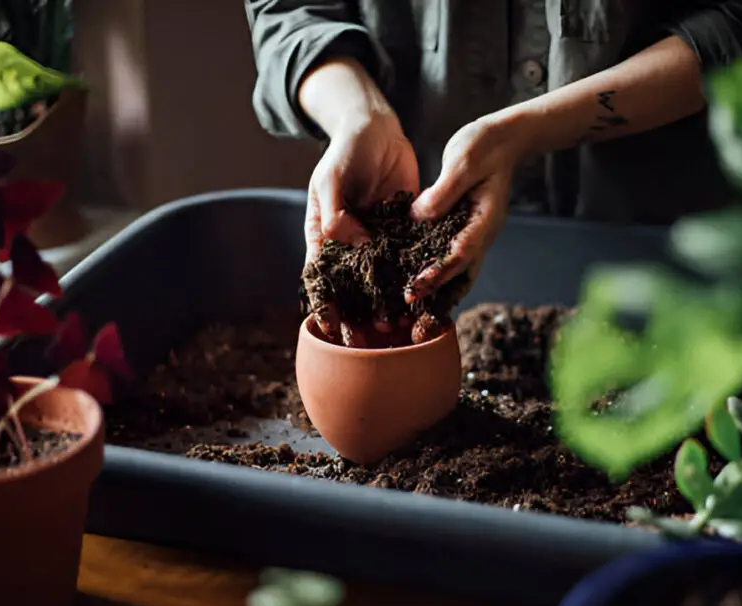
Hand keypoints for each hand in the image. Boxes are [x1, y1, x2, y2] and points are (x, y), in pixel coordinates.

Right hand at [303, 111, 419, 344]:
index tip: (330, 327)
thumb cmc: (346, 151)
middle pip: (350, 288)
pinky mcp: (403, 231)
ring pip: (380, 280)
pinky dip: (411, 280)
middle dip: (357, 316)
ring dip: (385, 305)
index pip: (320, 277)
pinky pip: (407, 259)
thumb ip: (335, 213)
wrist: (378, 129)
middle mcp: (349, 242)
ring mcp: (377, 239)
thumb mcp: (332, 179)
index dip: (323, 304)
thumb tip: (352, 245)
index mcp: (323, 234)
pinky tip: (422, 300)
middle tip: (368, 340)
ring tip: (395, 329)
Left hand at [407, 116, 524, 302]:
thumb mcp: (462, 162)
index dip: (439, 272)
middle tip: (411, 310)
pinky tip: (414, 282)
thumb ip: (442, 192)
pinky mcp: (462, 228)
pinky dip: (436, 273)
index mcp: (485, 220)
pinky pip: (450, 257)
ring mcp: (473, 233)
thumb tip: (418, 217)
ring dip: (438, 291)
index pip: (461, 253)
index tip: (417, 286)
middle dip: (437, 294)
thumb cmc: (485, 146)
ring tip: (413, 309)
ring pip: (458, 272)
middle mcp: (481, 233)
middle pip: (461, 274)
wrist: (503, 139)